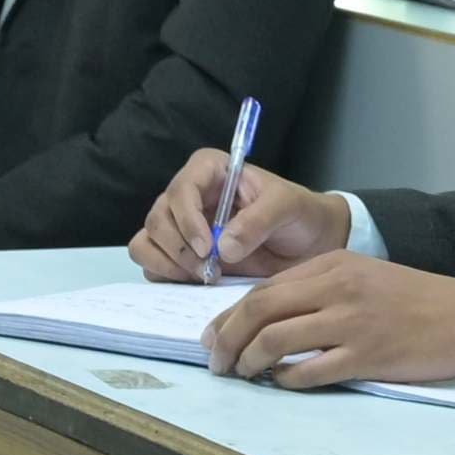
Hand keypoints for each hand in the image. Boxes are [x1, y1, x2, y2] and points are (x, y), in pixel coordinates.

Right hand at [132, 147, 354, 281]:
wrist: (308, 246)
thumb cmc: (299, 214)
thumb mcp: (288, 207)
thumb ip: (259, 220)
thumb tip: (223, 247)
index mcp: (211, 172)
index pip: (181, 188)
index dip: (187, 217)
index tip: (207, 246)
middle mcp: (188, 197)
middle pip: (157, 218)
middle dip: (178, 247)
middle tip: (208, 269)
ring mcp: (180, 227)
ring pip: (146, 242)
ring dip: (167, 263)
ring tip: (202, 276)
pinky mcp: (179, 256)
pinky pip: (152, 265)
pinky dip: (165, 276)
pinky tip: (195, 282)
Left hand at [205, 251, 454, 390]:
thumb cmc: (418, 298)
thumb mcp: (366, 275)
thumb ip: (320, 288)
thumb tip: (268, 316)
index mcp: (334, 264)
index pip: (264, 288)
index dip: (229, 316)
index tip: (215, 337)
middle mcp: (337, 288)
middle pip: (259, 311)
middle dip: (226, 339)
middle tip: (216, 361)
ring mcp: (350, 323)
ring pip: (275, 342)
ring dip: (248, 363)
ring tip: (243, 375)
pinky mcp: (365, 357)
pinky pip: (308, 373)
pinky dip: (285, 381)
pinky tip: (282, 384)